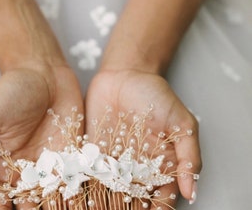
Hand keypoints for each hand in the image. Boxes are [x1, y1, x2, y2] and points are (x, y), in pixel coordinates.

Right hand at [0, 62, 83, 209]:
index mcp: (1, 164)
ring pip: (53, 196)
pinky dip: (78, 192)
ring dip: (58, 207)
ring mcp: (52, 163)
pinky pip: (76, 178)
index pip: (0, 198)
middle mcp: (27, 168)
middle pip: (29, 202)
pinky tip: (83, 200)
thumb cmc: (10, 90)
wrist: (43, 71)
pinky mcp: (73, 154)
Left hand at [86, 69, 200, 208]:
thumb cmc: (156, 95)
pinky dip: (85, 183)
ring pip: (109, 189)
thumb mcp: (181, 123)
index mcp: (159, 163)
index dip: (156, 208)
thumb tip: (192, 191)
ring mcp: (112, 159)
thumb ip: (188, 155)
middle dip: (125, 208)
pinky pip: (89, 170)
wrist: (125, 75)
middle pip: (132, 197)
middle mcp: (135, 166)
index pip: (160, 195)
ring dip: (103, 202)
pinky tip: (79, 193)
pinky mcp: (93, 148)